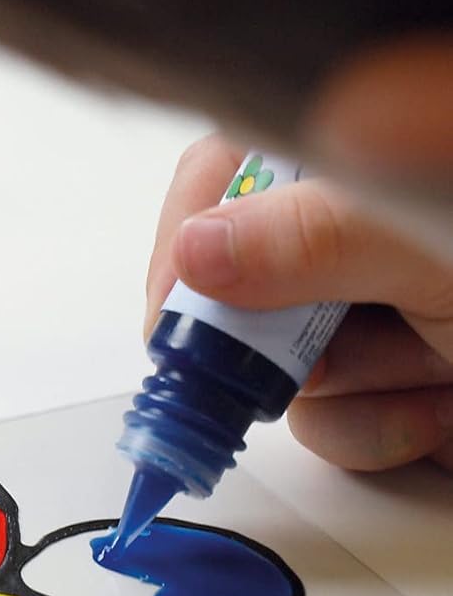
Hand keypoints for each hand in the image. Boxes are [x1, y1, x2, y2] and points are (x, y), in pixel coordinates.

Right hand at [146, 134, 452, 471]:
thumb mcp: (433, 235)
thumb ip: (319, 235)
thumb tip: (196, 252)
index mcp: (354, 162)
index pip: (219, 174)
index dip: (183, 246)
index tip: (170, 319)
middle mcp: (355, 230)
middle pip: (238, 286)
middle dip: (273, 340)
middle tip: (319, 354)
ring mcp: (377, 307)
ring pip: (282, 372)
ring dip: (354, 395)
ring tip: (440, 363)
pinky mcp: (395, 378)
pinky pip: (334, 425)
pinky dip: (386, 433)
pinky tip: (448, 405)